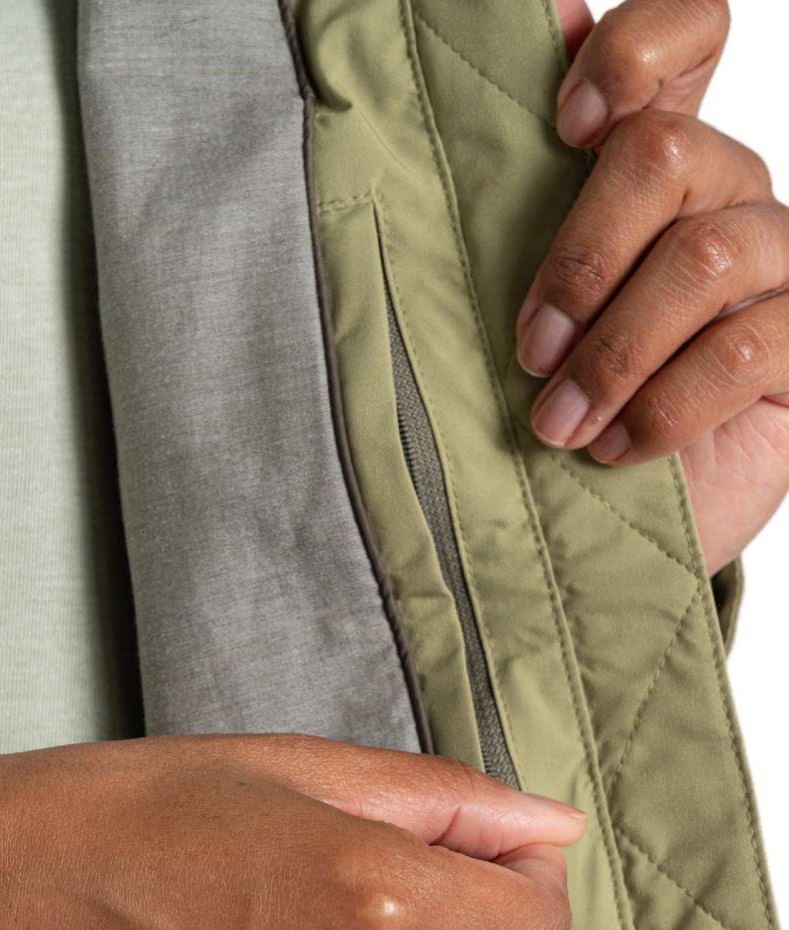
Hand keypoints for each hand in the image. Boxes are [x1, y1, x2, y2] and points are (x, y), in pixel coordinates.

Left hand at [521, 0, 788, 574]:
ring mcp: (775, 267)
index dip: (635, 52)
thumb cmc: (562, 401)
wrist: (603, 518)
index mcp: (654, 167)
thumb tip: (544, 16)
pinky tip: (617, 447)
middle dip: (580, 260)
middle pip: (667, 154)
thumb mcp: (527, 303)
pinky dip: (662, 406)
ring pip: (704, 257)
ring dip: (613, 354)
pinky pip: (743, 349)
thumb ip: (527, 189)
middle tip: (531, 352)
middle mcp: (724, 197)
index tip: (562, 128)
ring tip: (560, 424)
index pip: (688, 36)